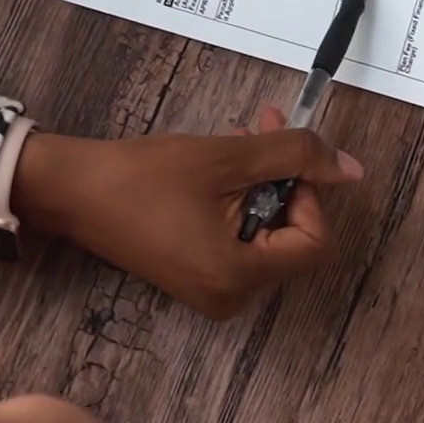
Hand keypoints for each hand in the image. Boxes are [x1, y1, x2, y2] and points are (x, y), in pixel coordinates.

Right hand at [13, 107, 363, 318]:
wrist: (73, 191)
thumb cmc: (145, 176)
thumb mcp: (227, 158)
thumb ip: (294, 156)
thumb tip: (350, 168)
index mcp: (240, 277)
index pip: (313, 241)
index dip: (309, 192)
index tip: (283, 150)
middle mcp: (231, 298)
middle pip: (289, 237)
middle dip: (283, 177)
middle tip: (262, 124)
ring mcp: (211, 292)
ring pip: (265, 234)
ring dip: (261, 181)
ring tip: (239, 136)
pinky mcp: (194, 278)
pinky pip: (238, 241)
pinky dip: (240, 201)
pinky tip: (222, 163)